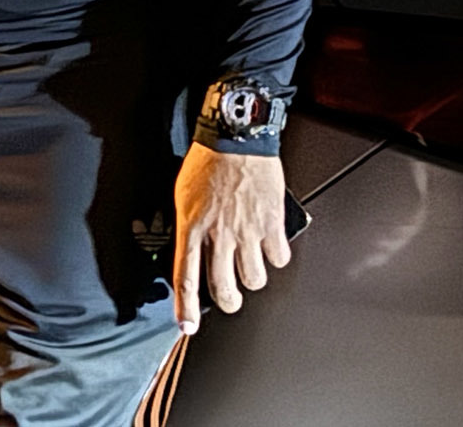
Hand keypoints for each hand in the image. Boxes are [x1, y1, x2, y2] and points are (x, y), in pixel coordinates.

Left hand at [171, 145, 290, 334]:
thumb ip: (188, 228)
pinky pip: (279, 259)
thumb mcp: (183, 196)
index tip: (187, 326)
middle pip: (223, 289)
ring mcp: (247, 231)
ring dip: (252, 277)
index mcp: (191, 227)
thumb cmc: (208, 162)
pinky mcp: (272, 223)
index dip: (186, 308)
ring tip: (250, 263)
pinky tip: (269, 245)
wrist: (237, 137)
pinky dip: (275, 257)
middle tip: (231, 298)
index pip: (186, 278)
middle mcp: (219, 234)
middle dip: (228, 301)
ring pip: (254, 279)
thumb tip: (191, 253)